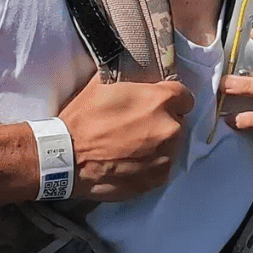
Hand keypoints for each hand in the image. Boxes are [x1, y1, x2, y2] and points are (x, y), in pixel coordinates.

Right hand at [57, 77, 193, 200]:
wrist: (67, 158)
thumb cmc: (84, 119)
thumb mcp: (104, 85)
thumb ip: (131, 81)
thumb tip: (139, 73)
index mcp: (160, 100)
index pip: (184, 95)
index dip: (170, 98)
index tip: (156, 104)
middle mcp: (170, 128)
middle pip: (178, 122)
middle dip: (162, 122)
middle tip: (137, 126)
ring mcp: (166, 156)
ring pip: (170, 146)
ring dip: (157, 145)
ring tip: (130, 147)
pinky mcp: (157, 179)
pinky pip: (161, 167)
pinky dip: (150, 165)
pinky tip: (129, 162)